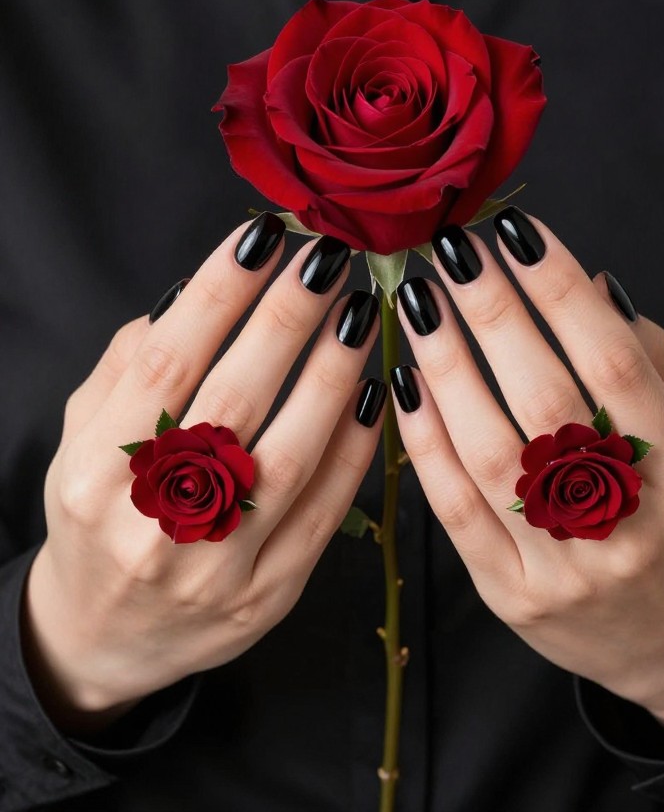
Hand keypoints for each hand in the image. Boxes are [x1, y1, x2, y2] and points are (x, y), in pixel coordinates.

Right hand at [23, 218, 383, 735]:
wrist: (106, 635)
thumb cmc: (98, 516)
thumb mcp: (81, 440)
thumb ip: (126, 368)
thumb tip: (195, 294)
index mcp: (94, 476)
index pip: (166, 364)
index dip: (220, 293)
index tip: (264, 236)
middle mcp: (153, 524)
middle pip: (235, 400)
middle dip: (289, 316)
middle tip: (329, 256)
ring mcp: (217, 566)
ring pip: (291, 456)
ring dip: (334, 373)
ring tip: (360, 311)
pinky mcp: (269, 596)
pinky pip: (325, 512)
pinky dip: (355, 446)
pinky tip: (374, 390)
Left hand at [392, 209, 663, 747]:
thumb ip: (656, 364)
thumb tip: (590, 285)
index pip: (614, 360)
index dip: (559, 289)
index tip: (517, 233)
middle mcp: (626, 519)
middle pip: (545, 397)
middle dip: (490, 311)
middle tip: (450, 250)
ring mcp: (563, 563)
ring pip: (490, 452)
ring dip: (445, 366)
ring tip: (417, 302)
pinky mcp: (511, 594)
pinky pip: (456, 511)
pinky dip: (425, 441)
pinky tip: (403, 384)